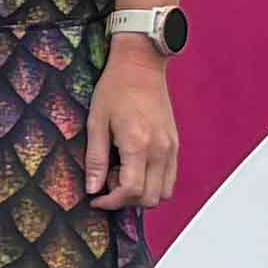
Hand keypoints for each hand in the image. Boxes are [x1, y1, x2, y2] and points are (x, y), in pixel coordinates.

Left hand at [89, 36, 185, 212]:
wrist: (141, 66)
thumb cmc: (115, 88)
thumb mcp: (96, 122)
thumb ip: (95, 158)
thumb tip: (92, 188)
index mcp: (138, 144)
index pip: (131, 190)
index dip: (111, 202)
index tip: (95, 198)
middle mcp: (160, 150)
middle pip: (151, 198)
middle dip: (126, 200)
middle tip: (107, 182)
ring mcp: (172, 147)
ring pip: (164, 192)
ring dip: (143, 193)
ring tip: (122, 173)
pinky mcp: (175, 144)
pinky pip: (170, 177)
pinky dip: (154, 183)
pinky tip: (135, 167)